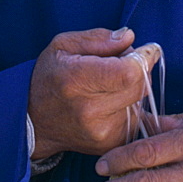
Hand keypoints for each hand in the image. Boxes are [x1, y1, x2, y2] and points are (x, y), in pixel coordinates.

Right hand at [28, 28, 159, 159]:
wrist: (34, 121)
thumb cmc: (50, 77)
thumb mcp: (63, 46)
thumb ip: (98, 38)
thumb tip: (129, 37)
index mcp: (76, 81)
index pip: (129, 73)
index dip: (144, 58)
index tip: (148, 50)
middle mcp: (90, 111)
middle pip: (139, 86)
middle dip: (139, 69)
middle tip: (122, 63)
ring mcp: (102, 132)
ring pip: (140, 102)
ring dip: (134, 89)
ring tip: (110, 84)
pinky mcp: (111, 144)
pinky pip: (138, 119)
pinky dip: (132, 106)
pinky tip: (114, 100)